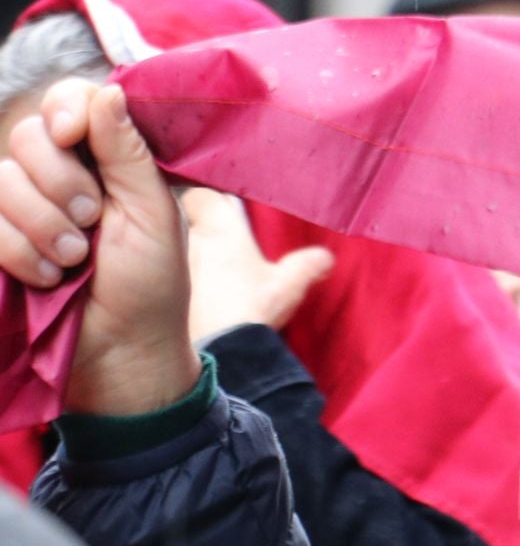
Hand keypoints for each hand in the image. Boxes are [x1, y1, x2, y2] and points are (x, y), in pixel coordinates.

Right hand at [0, 79, 198, 413]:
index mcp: (108, 161)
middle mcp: (62, 176)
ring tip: (74, 261)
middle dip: (62, 184)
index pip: (72, 102)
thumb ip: (129, 154)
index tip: (72, 134)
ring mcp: (24, 208)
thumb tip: (109, 89)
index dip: (65, 108)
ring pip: (2, 179)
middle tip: (92, 224)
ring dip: (42, 224)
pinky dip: (16, 250)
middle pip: (30, 137)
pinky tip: (45, 277)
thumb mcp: (154, 215)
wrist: (120, 352)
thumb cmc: (151, 285)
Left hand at [182, 189, 332, 340]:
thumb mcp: (288, 286)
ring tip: (218, 277)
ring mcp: (176, 267)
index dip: (210, 201)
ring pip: (182, 251)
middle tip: (227, 247)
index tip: (224, 211)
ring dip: (197, 259)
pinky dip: (189, 283)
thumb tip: (325, 256)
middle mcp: (190, 241)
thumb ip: (306, 265)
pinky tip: (205, 300)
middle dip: (205, 232)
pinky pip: (176, 278)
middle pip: (189, 223)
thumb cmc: (252, 308)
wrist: (218, 351)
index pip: (199, 195)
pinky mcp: (168, 293)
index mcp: (219, 229)